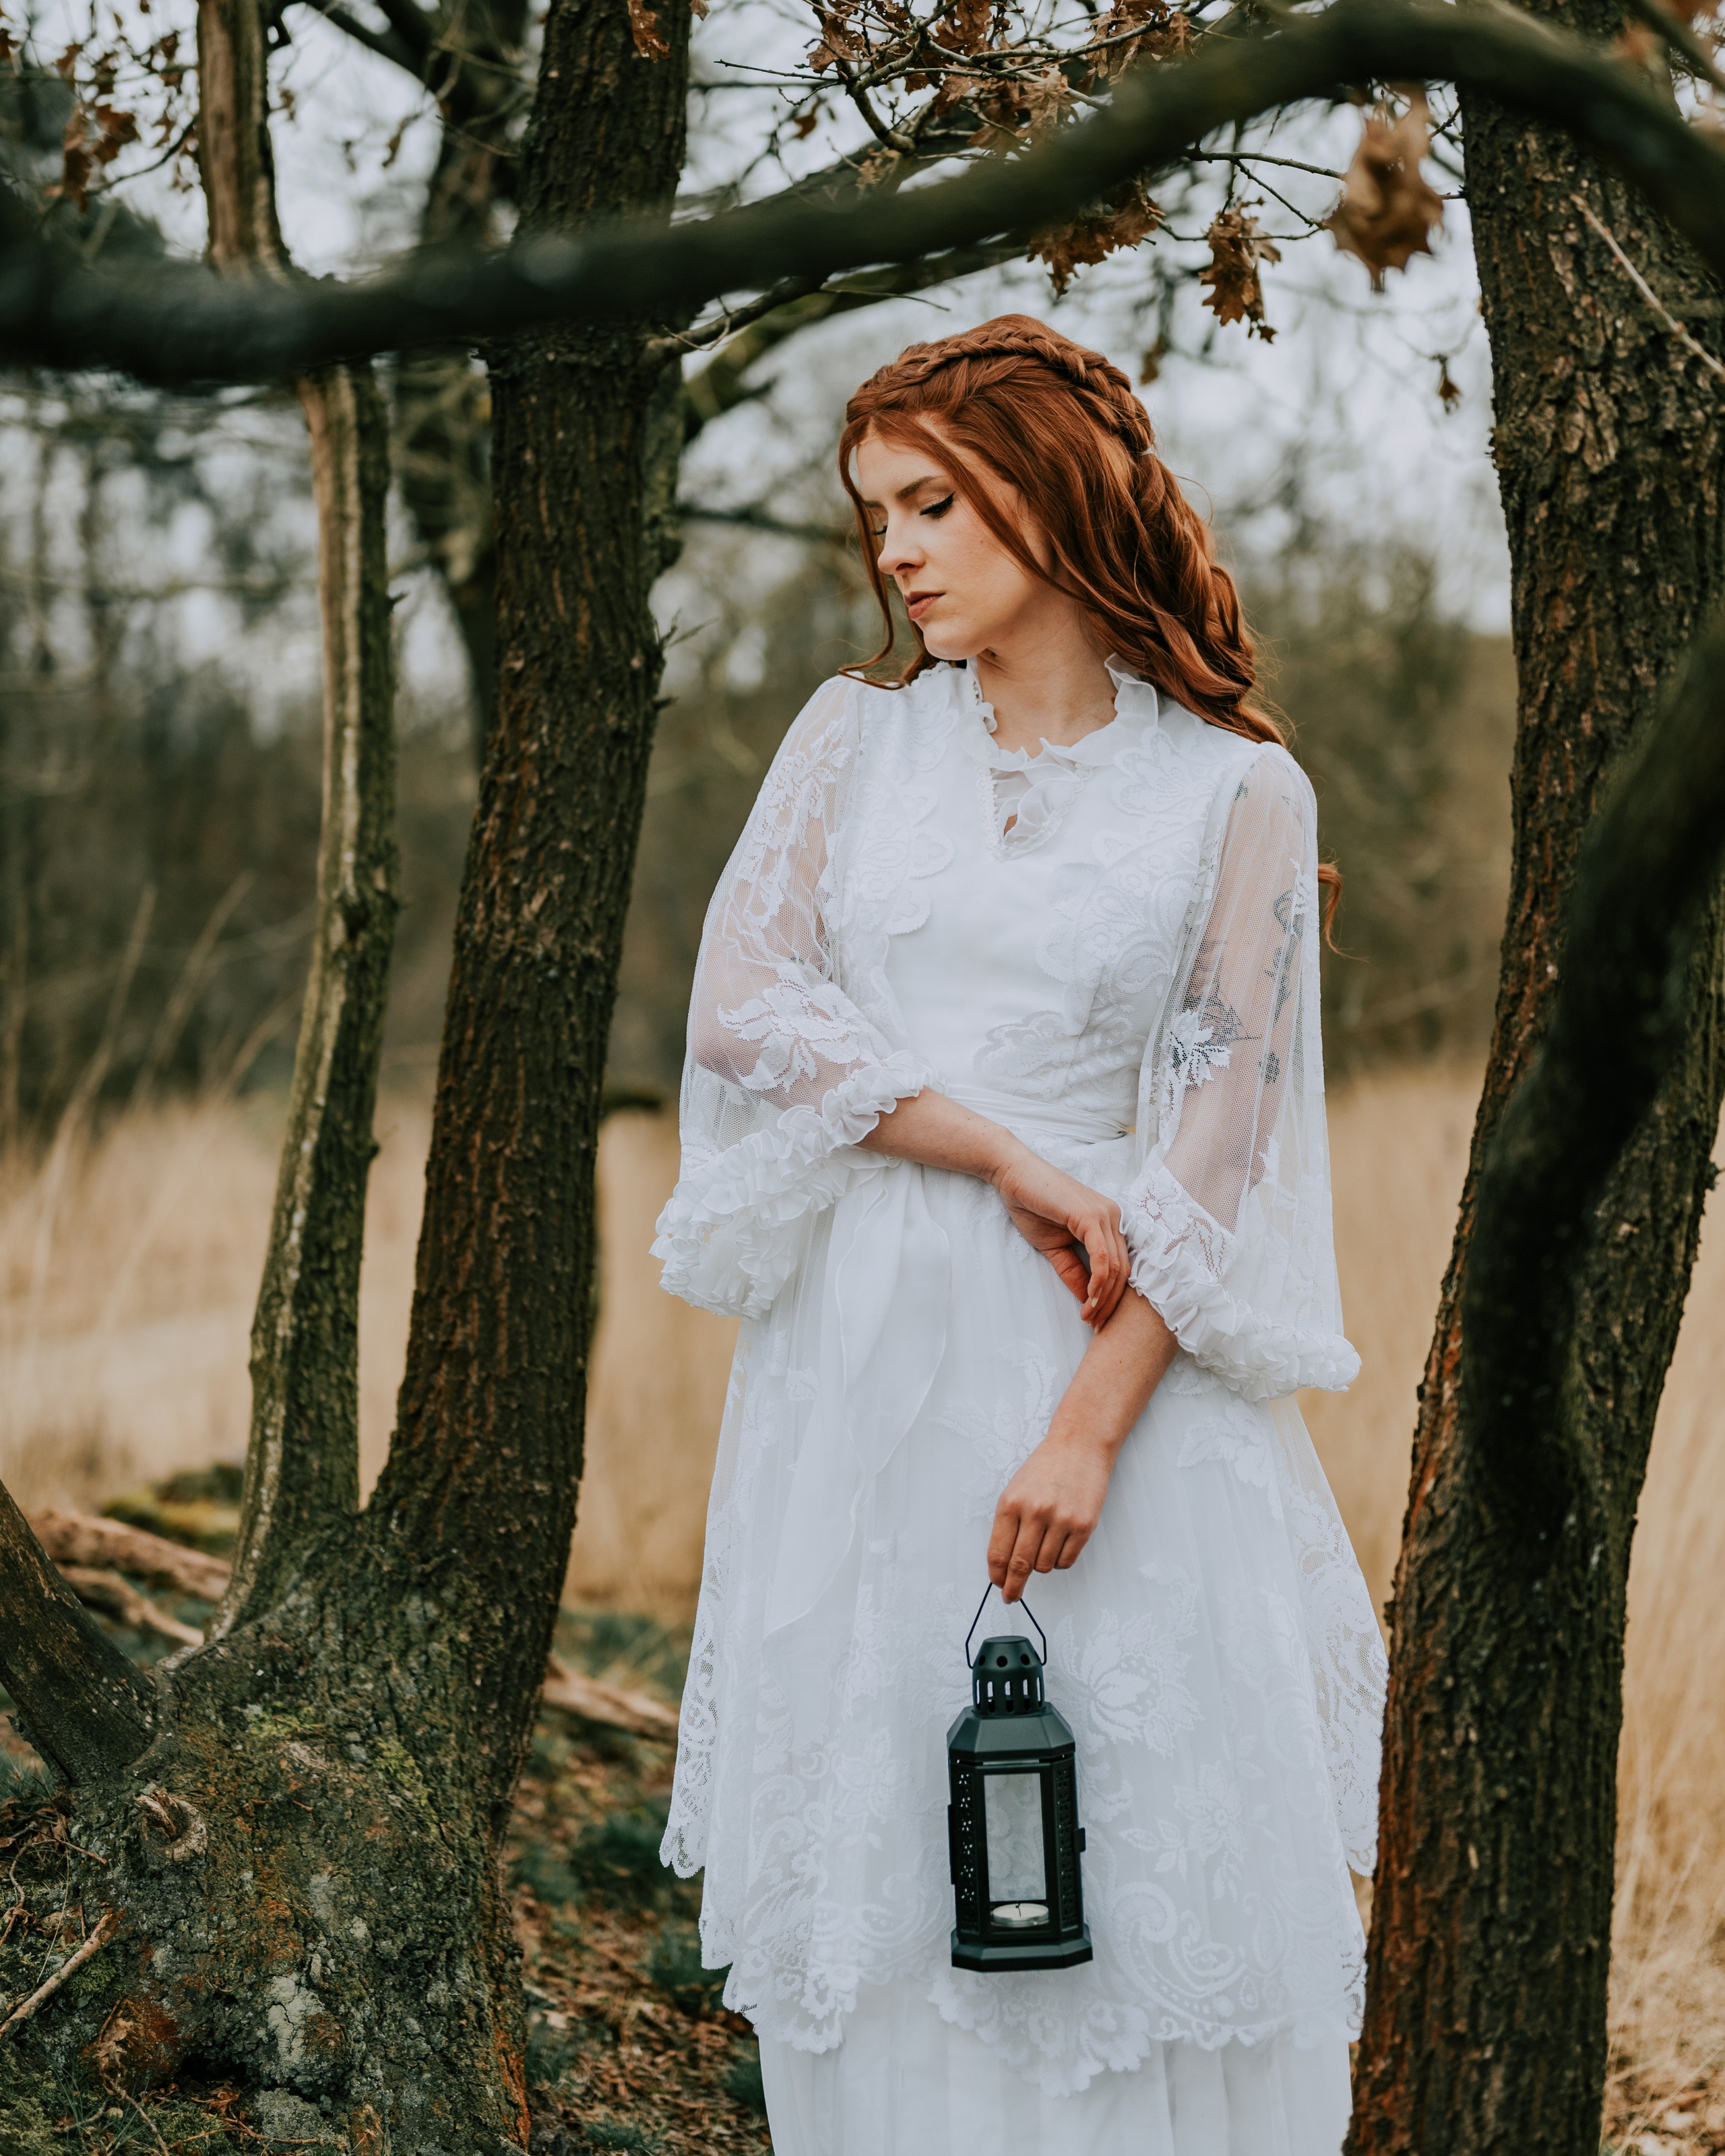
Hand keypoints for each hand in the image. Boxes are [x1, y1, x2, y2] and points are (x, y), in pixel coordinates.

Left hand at [988, 1429, 1115, 1601]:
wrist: (1079, 1447)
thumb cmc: (1045, 1469)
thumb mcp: (1015, 1491)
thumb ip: (1008, 1525)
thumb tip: (1004, 1564)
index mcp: (1011, 1503)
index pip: (998, 1553)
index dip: (997, 1575)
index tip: (998, 1585)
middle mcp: (1035, 1512)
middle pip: (1020, 1565)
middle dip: (1014, 1587)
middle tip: (1011, 1596)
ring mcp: (1061, 1520)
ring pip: (1044, 1566)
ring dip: (1041, 1565)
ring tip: (1044, 1544)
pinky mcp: (1084, 1526)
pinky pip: (1066, 1560)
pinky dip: (1060, 1560)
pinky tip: (1060, 1543)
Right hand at [990, 1144, 1129, 1328]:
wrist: (1012, 1176)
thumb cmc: (1032, 1206)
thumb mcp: (1055, 1248)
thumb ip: (1073, 1272)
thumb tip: (1088, 1300)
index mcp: (1109, 1224)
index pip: (1121, 1268)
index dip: (1112, 1298)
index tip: (1097, 1321)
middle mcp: (1114, 1218)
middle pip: (1124, 1271)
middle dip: (1111, 1304)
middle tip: (1096, 1326)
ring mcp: (1106, 1215)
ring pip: (1116, 1267)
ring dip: (1104, 1298)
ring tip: (1089, 1318)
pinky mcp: (1091, 1216)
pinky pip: (1103, 1256)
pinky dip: (1098, 1282)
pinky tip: (1089, 1300)